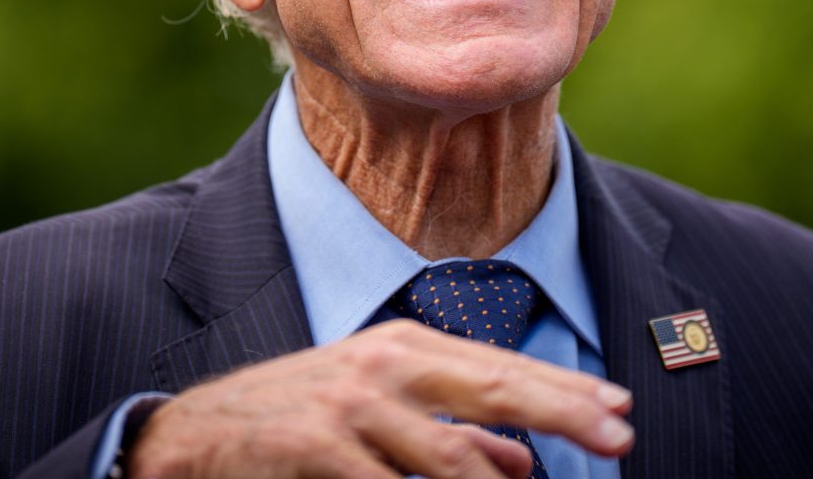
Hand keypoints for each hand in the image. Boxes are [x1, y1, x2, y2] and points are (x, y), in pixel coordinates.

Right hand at [126, 319, 634, 478]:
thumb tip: (522, 465)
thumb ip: (449, 437)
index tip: (620, 412)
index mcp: (403, 347)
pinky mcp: (316, 443)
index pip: (500, 370)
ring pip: (449, 455)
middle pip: (492, 388)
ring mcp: (349, 402)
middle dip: (564, 413)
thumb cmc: (294, 422)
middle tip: (621, 436)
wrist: (191, 435)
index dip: (564, 392)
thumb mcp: (378, 416)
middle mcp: (384, 363)